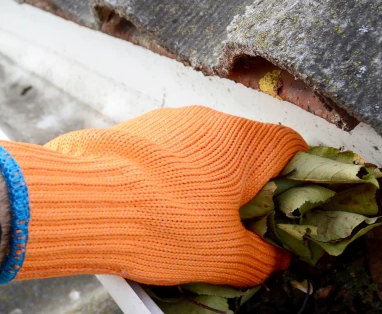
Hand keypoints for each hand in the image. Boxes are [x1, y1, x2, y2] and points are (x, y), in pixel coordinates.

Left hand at [0, 106, 306, 285]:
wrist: (83, 201)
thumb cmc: (159, 221)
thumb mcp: (225, 256)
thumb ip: (262, 258)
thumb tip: (273, 259)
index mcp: (244, 142)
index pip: (292, 148)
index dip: (297, 179)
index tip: (289, 207)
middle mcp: (208, 121)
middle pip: (245, 150)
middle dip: (246, 187)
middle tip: (238, 224)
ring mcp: (167, 121)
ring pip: (203, 150)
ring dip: (205, 181)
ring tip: (190, 220)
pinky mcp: (133, 130)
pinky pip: (166, 152)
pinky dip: (170, 176)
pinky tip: (156, 206)